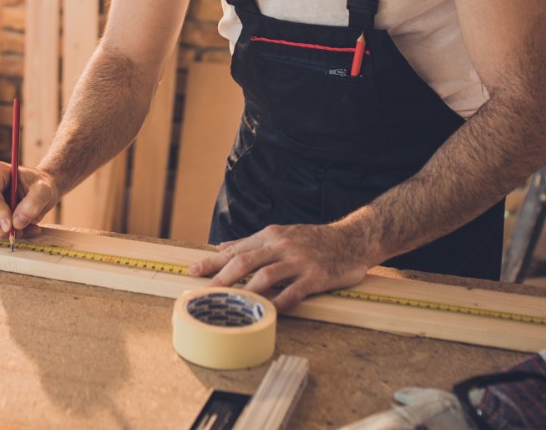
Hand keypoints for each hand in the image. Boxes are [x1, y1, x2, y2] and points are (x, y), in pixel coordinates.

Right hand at [0, 161, 59, 238]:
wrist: (38, 190)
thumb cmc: (39, 186)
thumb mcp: (44, 191)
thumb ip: (33, 204)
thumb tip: (16, 223)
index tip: (12, 225)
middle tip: (19, 232)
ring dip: (4, 232)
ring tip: (26, 228)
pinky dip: (4, 234)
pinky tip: (20, 229)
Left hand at [187, 223, 372, 311]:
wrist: (352, 238)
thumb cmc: (314, 239)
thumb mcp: (281, 233)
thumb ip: (252, 242)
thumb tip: (222, 247)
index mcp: (271, 235)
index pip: (237, 249)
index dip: (214, 261)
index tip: (193, 271)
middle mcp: (282, 245)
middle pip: (246, 261)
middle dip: (223, 277)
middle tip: (207, 291)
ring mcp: (299, 260)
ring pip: (267, 275)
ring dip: (247, 291)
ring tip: (230, 304)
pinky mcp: (316, 276)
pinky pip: (294, 291)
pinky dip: (279, 303)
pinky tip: (268, 313)